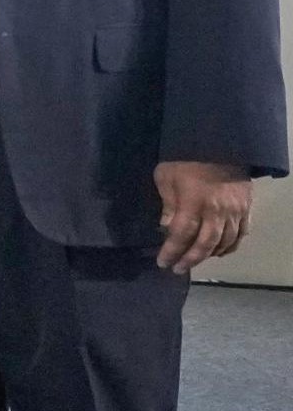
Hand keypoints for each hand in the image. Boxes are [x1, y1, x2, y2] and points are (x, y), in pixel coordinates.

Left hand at [156, 158, 255, 273]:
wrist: (220, 141)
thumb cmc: (185, 158)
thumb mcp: (166, 177)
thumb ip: (168, 204)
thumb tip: (168, 228)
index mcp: (194, 202)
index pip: (182, 235)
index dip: (172, 251)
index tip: (163, 263)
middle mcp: (217, 210)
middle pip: (205, 243)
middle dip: (190, 259)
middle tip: (178, 269)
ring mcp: (235, 209)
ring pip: (225, 241)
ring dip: (210, 255)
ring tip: (195, 261)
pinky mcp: (247, 206)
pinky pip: (242, 232)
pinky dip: (231, 245)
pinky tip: (221, 251)